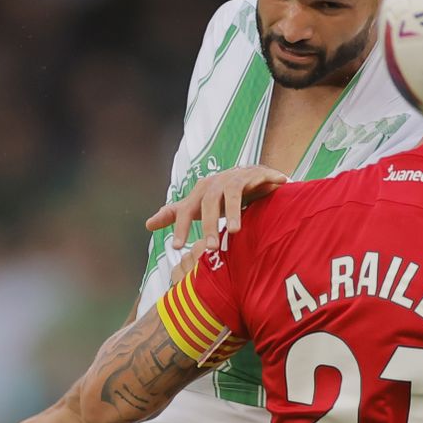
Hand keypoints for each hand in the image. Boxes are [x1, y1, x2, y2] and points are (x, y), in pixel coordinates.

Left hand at [147, 164, 286, 250]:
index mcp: (200, 193)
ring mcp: (235, 177)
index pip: (186, 210)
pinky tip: (275, 189)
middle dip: (208, 225)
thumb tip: (148, 225)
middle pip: (208, 203)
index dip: (181, 227)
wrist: (251, 178)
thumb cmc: (222, 197)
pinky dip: (264, 184)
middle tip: (210, 248)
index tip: (177, 247)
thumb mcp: (198, 207)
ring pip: (230, 193)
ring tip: (235, 231)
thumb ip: (176, 214)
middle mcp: (216, 183)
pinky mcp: (254, 174)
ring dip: (232, 212)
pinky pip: (256, 179)